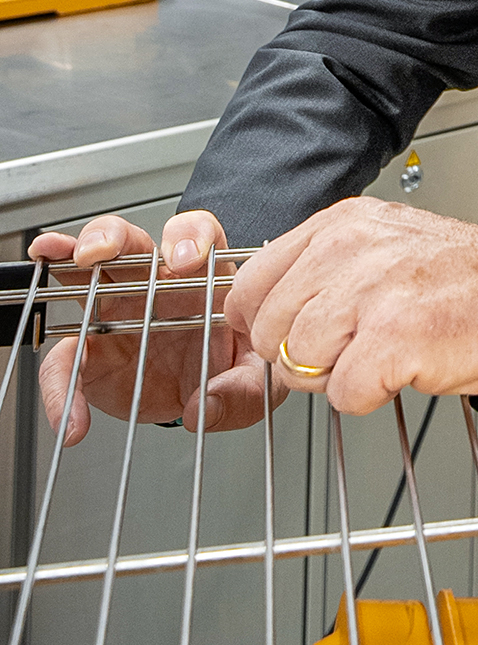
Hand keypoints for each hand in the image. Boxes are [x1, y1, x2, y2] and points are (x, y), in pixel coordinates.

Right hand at [31, 209, 279, 446]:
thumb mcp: (258, 379)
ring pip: (85, 273)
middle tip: (98, 251)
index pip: (198, 234)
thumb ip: (243, 390)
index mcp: (204, 278)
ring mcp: (118, 310)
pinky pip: (64, 361)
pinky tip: (65, 410)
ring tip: (51, 256)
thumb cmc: (234, 369)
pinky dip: (59, 386)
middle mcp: (156, 285)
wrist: (205, 399)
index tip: (185, 260)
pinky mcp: (92, 351)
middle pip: (130, 241)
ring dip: (65, 261)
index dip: (190, 236)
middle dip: (109, 235)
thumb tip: (206, 405)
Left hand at [224, 199, 477, 413]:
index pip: (247, 287)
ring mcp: (372, 290)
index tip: (292, 346)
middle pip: (268, 332)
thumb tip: (271, 318)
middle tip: (357, 355)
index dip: (266, 330)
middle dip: (302, 359)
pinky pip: (344, 394)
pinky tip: (412, 372)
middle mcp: (351, 248)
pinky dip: (373, 398)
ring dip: (339, 378)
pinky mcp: (397, 337)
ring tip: (391, 359)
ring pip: (298, 365)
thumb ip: (330, 272)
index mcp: (344, 224)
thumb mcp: (392, 249)